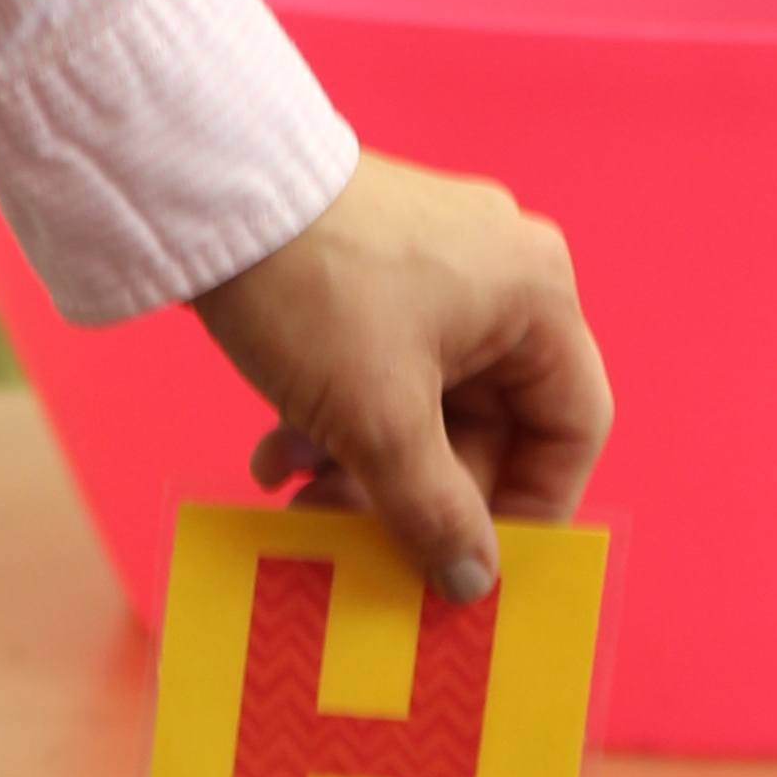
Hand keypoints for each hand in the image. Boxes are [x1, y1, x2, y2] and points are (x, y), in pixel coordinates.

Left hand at [193, 150, 612, 601]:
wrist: (206, 194)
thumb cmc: (314, 293)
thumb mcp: (379, 422)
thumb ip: (434, 513)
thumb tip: (472, 583)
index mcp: (535, 297)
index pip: (571, 427)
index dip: (533, 508)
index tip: (479, 565)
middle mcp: (499, 277)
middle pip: (488, 430)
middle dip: (418, 499)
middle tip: (361, 546)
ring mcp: (434, 274)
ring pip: (424, 412)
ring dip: (364, 473)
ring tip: (300, 501)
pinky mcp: (373, 277)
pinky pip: (379, 376)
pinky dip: (334, 426)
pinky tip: (275, 457)